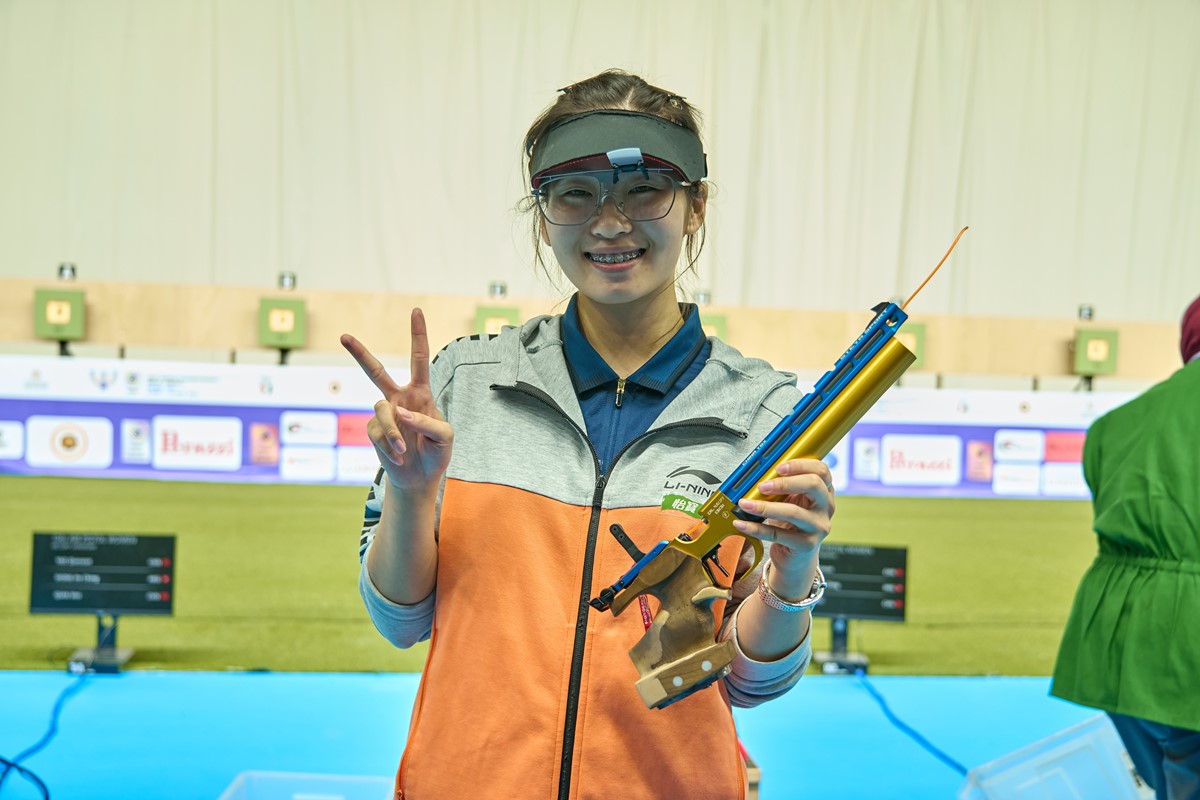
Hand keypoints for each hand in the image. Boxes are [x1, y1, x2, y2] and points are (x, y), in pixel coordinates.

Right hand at [341, 308, 452, 490]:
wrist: (420, 477)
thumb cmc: (436, 452)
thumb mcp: (445, 437)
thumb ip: (428, 422)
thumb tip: (400, 412)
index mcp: (421, 392)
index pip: (419, 359)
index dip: (418, 335)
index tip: (416, 310)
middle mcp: (399, 398)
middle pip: (376, 371)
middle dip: (359, 353)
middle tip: (343, 336)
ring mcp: (384, 414)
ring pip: (381, 411)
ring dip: (393, 432)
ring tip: (404, 450)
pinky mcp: (373, 431)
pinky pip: (377, 433)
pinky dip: (389, 446)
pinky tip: (398, 456)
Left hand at [731, 458, 834, 579]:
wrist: (797, 557)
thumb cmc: (791, 523)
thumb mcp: (791, 501)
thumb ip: (782, 488)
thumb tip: (757, 476)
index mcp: (824, 491)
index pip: (821, 471)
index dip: (801, 465)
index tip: (778, 467)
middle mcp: (826, 507)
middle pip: (813, 485)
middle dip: (784, 482)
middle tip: (762, 486)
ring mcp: (818, 527)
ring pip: (793, 512)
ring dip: (764, 507)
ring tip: (745, 504)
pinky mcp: (806, 544)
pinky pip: (778, 534)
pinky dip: (756, 528)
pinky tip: (742, 524)